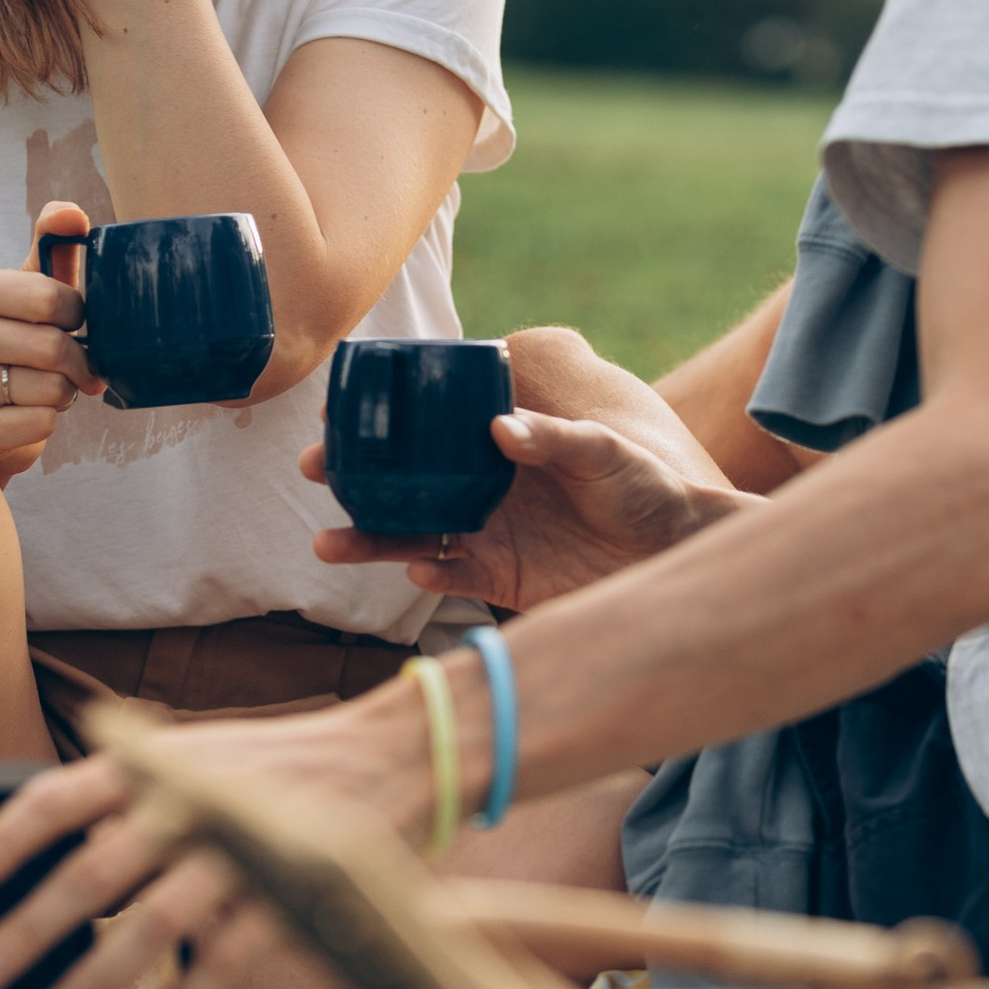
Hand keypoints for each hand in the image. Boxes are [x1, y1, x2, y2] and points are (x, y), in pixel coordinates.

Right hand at [0, 198, 97, 481]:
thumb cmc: (19, 335)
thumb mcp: (34, 286)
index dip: (77, 314)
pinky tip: (32, 411)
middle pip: (52, 347)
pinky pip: (40, 424)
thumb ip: (54, 243)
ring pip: (50, 389)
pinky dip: (51, 419)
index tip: (72, 322)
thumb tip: (71, 213)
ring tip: (48, 385)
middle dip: (78, 359)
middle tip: (75, 363)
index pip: (50, 299)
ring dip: (65, 391)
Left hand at [0, 697, 428, 988]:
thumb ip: (130, 797)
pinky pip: (227, 957)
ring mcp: (242, 849)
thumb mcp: (194, 758)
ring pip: (154, 925)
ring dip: (92, 982)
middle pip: (95, 871)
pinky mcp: (290, 892)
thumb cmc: (273, 765)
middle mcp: (192, 803)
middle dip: (29, 930)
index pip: (63, 795)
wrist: (391, 751)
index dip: (5, 836)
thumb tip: (52, 853)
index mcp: (158, 764)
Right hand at [303, 407, 739, 608]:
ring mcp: (486, 531)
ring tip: (328, 542)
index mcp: (499, 442)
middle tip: (313, 469)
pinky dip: (430, 573)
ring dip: (370, 537)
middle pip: (404, 479)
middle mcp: (482, 484)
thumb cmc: (646, 485)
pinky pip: (451, 575)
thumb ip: (555, 439)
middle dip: (353, 478)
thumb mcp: (605, 453)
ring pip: (411, 532)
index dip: (383, 417)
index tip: (336, 410)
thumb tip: (498, 428)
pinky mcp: (500, 577)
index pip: (430, 423)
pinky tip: (416, 569)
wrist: (676, 550)